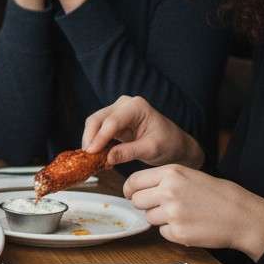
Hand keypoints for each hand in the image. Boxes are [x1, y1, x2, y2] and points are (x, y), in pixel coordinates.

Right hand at [83, 95, 203, 168]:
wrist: (176, 145)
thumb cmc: (169, 144)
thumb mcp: (151, 149)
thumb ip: (128, 152)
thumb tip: (107, 158)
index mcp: (136, 106)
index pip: (112, 122)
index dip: (99, 138)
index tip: (91, 153)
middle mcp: (124, 105)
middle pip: (97, 119)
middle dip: (90, 138)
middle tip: (86, 157)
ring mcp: (117, 111)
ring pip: (94, 124)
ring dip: (91, 141)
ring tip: (91, 159)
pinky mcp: (113, 121)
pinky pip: (98, 130)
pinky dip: (95, 142)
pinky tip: (97, 156)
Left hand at [123, 165, 263, 257]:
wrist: (243, 216)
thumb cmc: (219, 195)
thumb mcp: (190, 175)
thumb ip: (164, 179)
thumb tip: (138, 188)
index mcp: (171, 173)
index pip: (134, 181)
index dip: (130, 190)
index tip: (131, 194)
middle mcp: (168, 191)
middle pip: (137, 201)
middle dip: (146, 205)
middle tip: (164, 206)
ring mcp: (172, 213)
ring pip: (149, 218)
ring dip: (161, 219)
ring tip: (183, 214)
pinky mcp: (178, 233)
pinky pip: (163, 233)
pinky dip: (173, 232)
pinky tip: (190, 225)